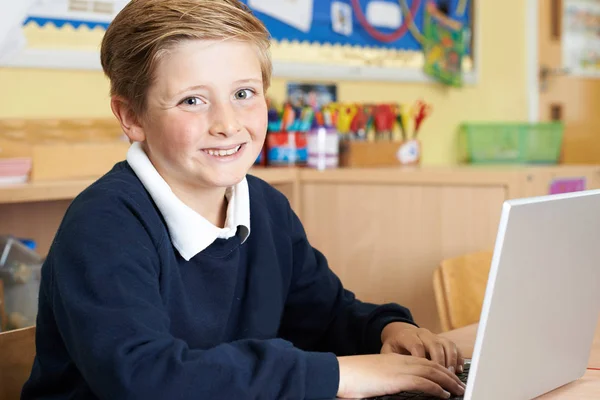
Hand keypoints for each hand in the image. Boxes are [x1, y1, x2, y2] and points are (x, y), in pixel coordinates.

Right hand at [336, 353, 465, 398]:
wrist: (339, 372)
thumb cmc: (353, 377)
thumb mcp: (375, 376)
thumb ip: (389, 379)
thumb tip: (396, 387)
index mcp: (395, 359)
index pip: (424, 362)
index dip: (440, 370)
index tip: (450, 378)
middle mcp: (400, 361)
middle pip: (432, 365)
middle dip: (449, 375)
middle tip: (461, 385)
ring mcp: (398, 369)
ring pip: (431, 372)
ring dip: (448, 382)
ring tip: (459, 390)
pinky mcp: (396, 379)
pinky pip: (422, 383)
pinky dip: (436, 388)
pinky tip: (444, 395)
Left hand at [380, 322, 463, 373]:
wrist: (399, 332)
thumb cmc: (394, 346)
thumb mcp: (387, 351)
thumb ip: (391, 358)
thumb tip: (395, 372)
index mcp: (407, 336)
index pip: (416, 345)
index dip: (421, 358)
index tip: (423, 372)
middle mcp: (422, 334)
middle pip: (434, 344)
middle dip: (440, 361)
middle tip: (443, 376)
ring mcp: (434, 336)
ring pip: (446, 344)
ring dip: (451, 359)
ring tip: (452, 374)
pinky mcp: (442, 340)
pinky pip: (454, 346)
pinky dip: (458, 357)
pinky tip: (459, 369)